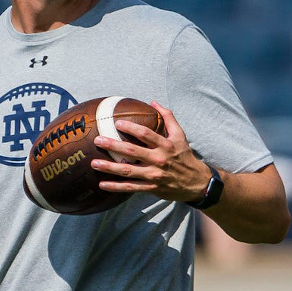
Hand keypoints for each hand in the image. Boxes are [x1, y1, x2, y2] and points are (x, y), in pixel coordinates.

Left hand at [90, 101, 210, 203]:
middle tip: (98, 140)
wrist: (197, 183)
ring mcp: (154, 175)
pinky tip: (102, 184)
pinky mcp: (151, 188)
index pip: (146, 135)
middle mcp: (159, 160)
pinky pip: (131, 188)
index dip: (131, 128)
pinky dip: (116, 187)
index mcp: (166, 145)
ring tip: (94, 163)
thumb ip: (168, 117)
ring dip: (110, 168)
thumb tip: (154, 102)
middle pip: (133, 152)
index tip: (117, 123)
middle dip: (113, 145)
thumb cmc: (185, 156)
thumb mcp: (180, 135)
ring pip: (128, 171)